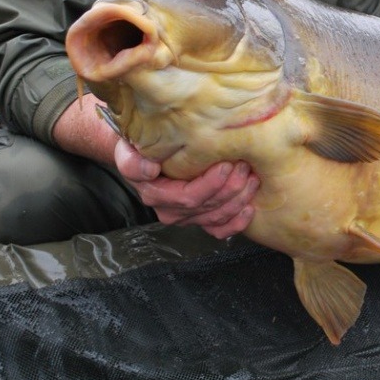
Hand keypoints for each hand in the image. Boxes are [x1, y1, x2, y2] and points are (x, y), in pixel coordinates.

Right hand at [114, 138, 258, 238]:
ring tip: (252, 178)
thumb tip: (149, 170)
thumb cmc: (138, 150)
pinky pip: (219, 229)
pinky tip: (249, 208)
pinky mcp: (199, 218)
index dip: (211, 184)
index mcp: (156, 196)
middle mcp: (172, 212)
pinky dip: (237, 222)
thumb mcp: (127, 151)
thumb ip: (132, 162)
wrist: (141, 156)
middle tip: (245, 167)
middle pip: (208, 207)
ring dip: (239, 200)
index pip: (189, 196)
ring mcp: (187, 218)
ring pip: (217, 218)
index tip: (226, 165)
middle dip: (231, 189)